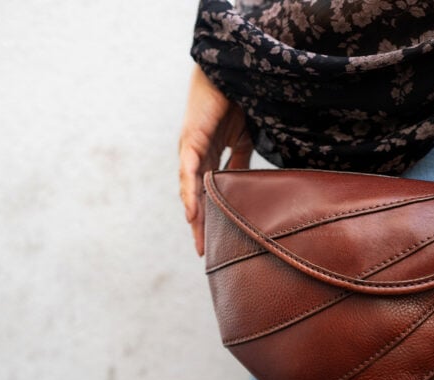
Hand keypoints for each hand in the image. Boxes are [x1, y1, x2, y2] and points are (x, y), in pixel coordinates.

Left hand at [178, 64, 252, 255]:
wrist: (230, 72)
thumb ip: (240, 160)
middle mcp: (195, 156)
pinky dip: (190, 192)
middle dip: (200, 225)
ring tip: (199, 239)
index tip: (218, 240)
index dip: (212, 216)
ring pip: (189, 190)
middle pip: (196, 197)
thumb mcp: (242, 138)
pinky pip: (188, 171)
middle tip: (205, 252)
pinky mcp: (190, 140)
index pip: (209, 193)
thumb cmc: (236, 99)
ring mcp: (190, 149)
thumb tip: (245, 183)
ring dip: (194, 216)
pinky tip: (191, 213)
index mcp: (209, 156)